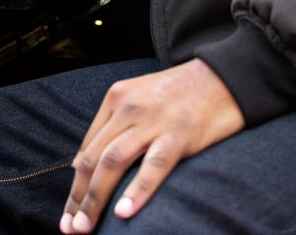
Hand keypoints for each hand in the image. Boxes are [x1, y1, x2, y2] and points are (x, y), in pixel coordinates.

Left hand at [60, 58, 243, 231]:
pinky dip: (136, 190)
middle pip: (93, 158)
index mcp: (116, 98)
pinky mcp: (180, 133)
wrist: (226, 75)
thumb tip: (85, 164)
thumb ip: (116, 125)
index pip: (87, 149)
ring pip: (113, 162)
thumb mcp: (141, 97)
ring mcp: (153, 120)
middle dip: (78, 197)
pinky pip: (154, 165)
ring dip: (95, 198)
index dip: (75, 185)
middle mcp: (128, 108)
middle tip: (71, 228)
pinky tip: (124, 212)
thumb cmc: (183, 93)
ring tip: (86, 226)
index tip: (70, 212)